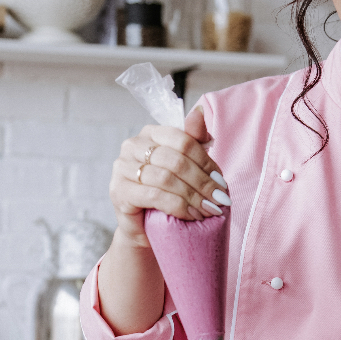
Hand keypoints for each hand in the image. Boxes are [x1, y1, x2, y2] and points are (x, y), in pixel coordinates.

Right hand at [108, 107, 228, 246]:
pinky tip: (192, 215)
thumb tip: (199, 111)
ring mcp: (122, 168)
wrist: (145, 229)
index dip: (206, 162)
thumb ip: (194, 140)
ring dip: (193, 196)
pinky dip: (179, 206)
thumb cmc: (167, 195)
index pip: (183, 140)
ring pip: (167, 178)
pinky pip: (155, 196)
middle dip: (203, 182)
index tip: (221, 183)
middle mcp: (132, 145)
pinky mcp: (119, 191)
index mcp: (150, 133)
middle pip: (176, 160)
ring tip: (209, 209)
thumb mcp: (186, 166)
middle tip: (219, 200)